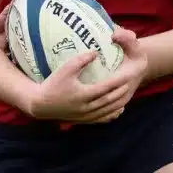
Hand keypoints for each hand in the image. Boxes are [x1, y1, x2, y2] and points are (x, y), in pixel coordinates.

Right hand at [23, 28, 146, 123]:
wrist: (40, 104)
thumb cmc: (52, 84)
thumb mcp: (65, 69)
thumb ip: (81, 60)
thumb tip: (96, 51)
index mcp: (84, 94)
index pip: (107, 87)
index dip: (119, 80)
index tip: (128, 73)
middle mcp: (87, 107)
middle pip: (110, 99)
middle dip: (122, 91)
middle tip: (132, 82)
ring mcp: (86, 116)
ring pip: (108, 110)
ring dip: (119, 102)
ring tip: (128, 94)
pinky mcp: (83, 120)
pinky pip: (102, 119)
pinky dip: (112, 114)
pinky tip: (118, 110)